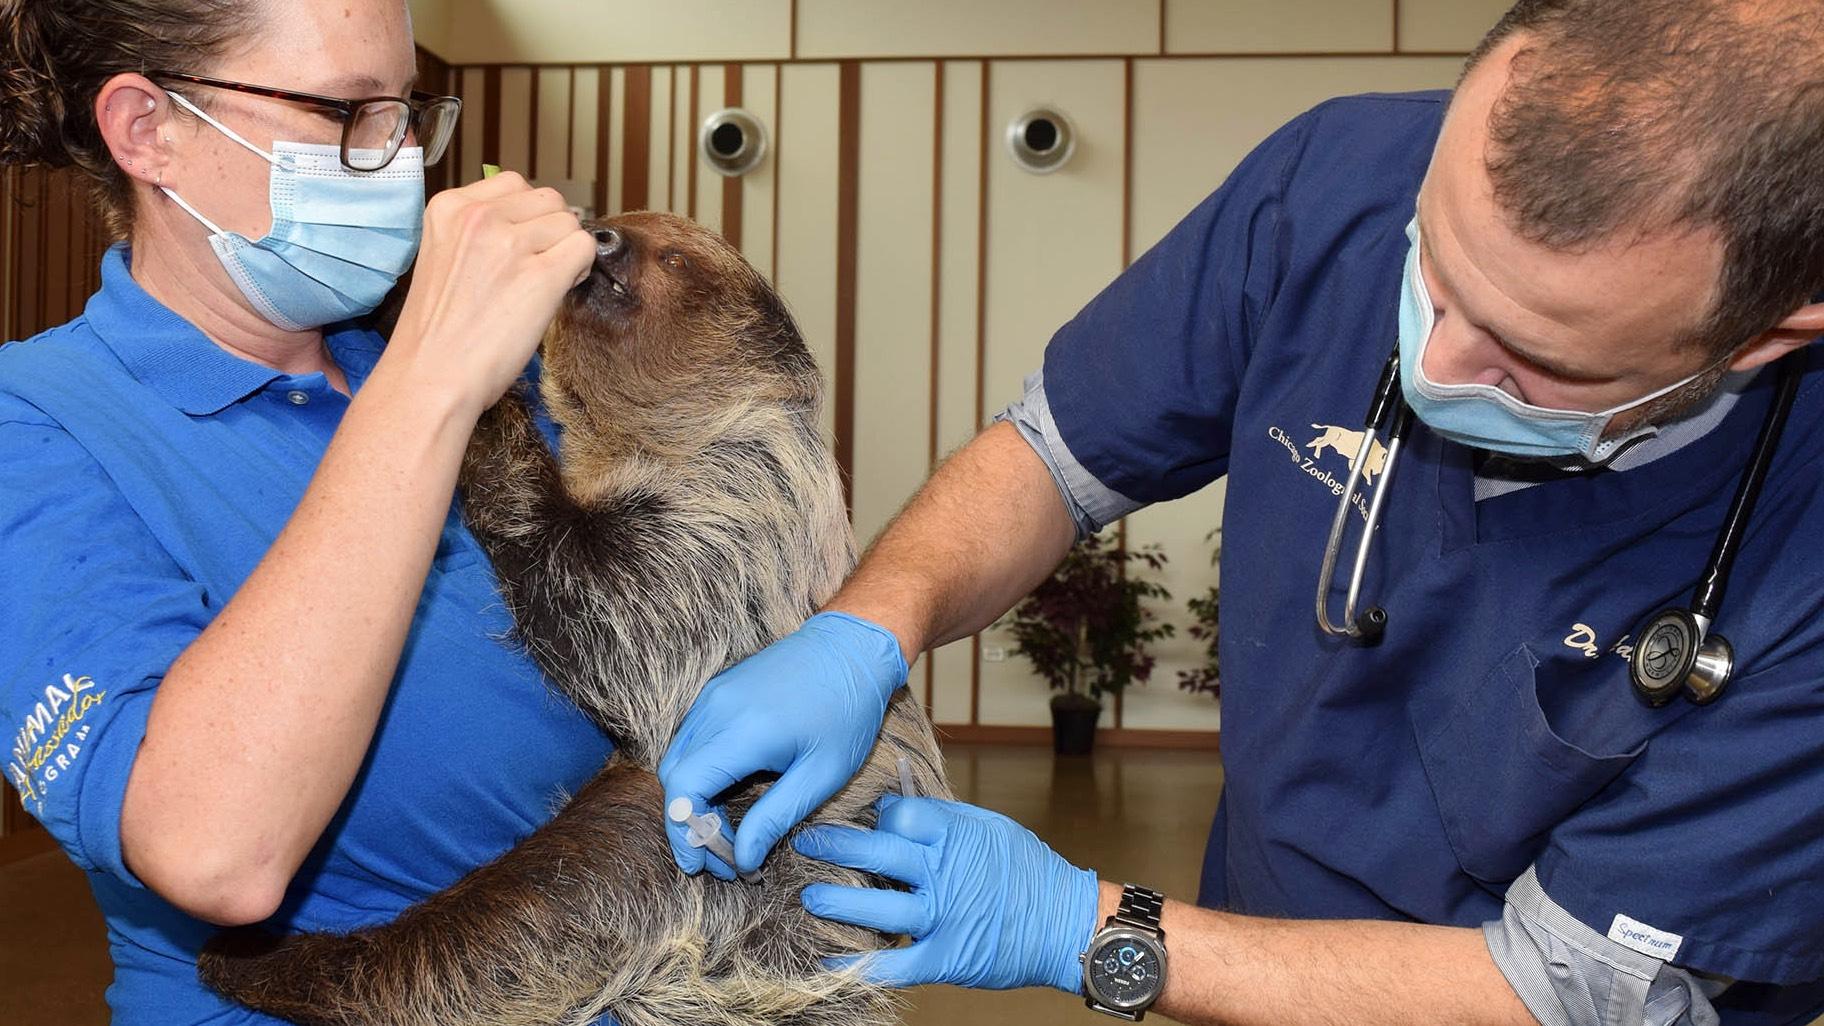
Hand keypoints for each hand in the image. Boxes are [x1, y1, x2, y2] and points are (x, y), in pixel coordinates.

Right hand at [385, 171, 595, 417]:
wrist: (430, 376)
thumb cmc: (437, 332)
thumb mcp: (443, 256)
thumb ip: (479, 231)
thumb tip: (532, 222)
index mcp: (449, 207)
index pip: (513, 184)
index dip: (528, 216)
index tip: (521, 246)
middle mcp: (479, 216)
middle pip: (547, 200)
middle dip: (551, 231)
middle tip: (537, 267)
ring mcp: (510, 243)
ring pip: (569, 223)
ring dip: (566, 251)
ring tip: (542, 284)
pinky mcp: (541, 275)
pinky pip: (584, 249)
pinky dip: (581, 269)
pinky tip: (557, 291)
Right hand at [657, 611, 907, 879]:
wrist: (852, 647)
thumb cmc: (847, 711)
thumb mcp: (822, 773)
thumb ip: (776, 818)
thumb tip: (743, 859)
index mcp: (744, 730)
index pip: (685, 789)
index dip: (685, 834)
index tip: (702, 867)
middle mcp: (718, 708)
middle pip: (674, 777)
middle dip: (689, 826)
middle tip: (722, 860)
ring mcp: (714, 695)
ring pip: (679, 758)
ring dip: (693, 800)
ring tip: (727, 835)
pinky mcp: (718, 691)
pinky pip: (693, 739)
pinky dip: (700, 773)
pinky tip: (728, 796)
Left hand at [793, 795, 1099, 992]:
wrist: (1067, 924)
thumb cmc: (1029, 871)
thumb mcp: (991, 828)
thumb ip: (944, 818)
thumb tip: (896, 804)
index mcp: (957, 835)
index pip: (898, 816)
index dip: (876, 817)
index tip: (865, 823)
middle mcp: (945, 873)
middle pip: (877, 852)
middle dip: (833, 845)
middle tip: (801, 842)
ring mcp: (944, 917)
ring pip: (877, 908)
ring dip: (836, 901)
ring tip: (808, 897)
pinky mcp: (945, 958)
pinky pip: (894, 964)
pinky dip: (859, 966)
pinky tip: (828, 962)